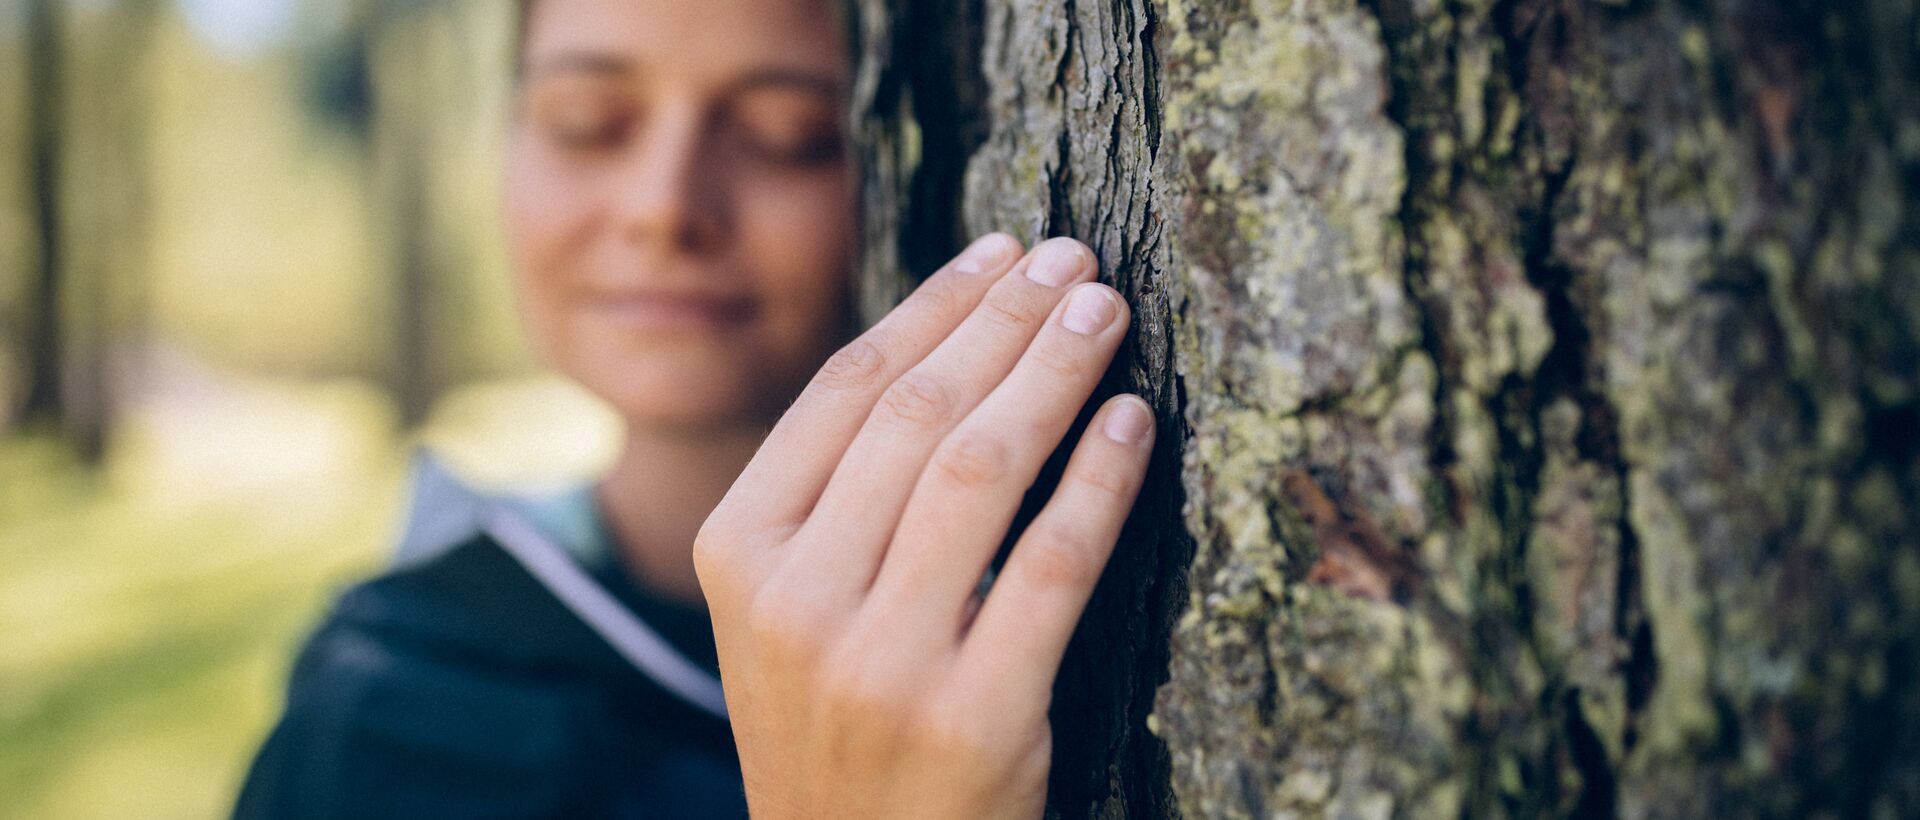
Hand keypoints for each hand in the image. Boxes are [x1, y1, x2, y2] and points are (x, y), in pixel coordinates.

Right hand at [694, 234, 1154, 818]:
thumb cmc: (832, 728)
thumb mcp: (784, 614)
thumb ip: (832, 499)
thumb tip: (943, 351)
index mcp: (739, 556)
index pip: (845, 392)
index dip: (936, 307)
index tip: (1002, 253)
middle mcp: (797, 601)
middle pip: (917, 415)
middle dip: (1006, 320)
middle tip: (1075, 261)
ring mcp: (882, 662)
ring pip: (982, 469)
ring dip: (1055, 373)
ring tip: (1107, 313)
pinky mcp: (975, 717)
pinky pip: (1054, 565)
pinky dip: (1099, 479)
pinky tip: (1130, 422)